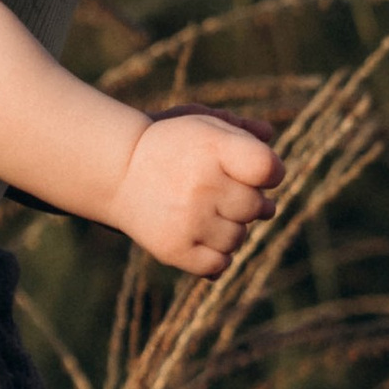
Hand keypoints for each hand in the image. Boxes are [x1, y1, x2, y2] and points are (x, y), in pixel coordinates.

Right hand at [110, 111, 280, 276]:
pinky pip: (218, 264)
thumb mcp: (201, 124)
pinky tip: (205, 238)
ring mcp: (188, 219)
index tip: (257, 174)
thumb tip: (269, 133)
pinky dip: (216, 256)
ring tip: (207, 214)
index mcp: (212, 148)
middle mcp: (202, 184)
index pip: (268, 169)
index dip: (271, 174)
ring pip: (238, 237)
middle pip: (256, 207)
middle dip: (247, 202)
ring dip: (230, 229)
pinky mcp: (174, 248)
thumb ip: (240, 130)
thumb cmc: (170, 146)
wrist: (116, 172)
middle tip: (224, 195)